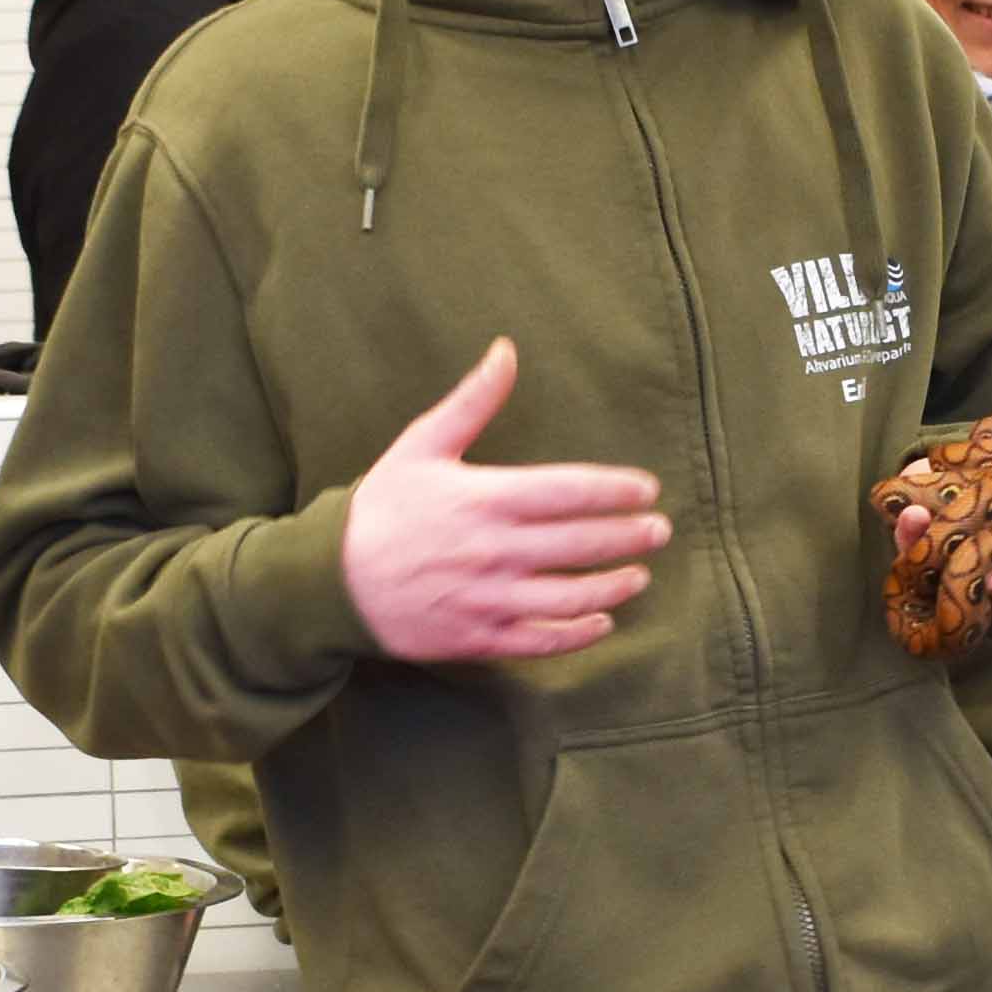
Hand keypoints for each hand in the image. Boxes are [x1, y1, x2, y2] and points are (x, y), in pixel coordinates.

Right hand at [341, 339, 669, 664]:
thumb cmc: (381, 508)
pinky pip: (541, 641)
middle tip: (660, 531)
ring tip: (640, 575)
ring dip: (614, 587)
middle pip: (581, 545)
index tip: (647, 490)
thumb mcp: (422, 444)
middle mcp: (495, 551)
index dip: (616, 491)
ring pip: (570, 598)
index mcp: (486, 499)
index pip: (570, 492)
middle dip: (628, 537)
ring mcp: (489, 599)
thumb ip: (472, 401)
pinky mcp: (479, 637)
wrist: (331, 580)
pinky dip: (578, 635)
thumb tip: (506, 350)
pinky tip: (603, 623)